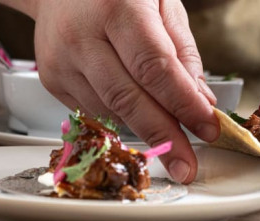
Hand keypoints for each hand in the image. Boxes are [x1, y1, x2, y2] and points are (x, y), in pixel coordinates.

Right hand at [0, 0, 218, 182]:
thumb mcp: (162, 4)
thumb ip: (182, 52)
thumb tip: (200, 100)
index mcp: (117, 8)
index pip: (155, 68)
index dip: (183, 104)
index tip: (208, 129)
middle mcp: (82, 37)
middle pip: (128, 99)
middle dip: (163, 138)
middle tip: (186, 166)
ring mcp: (62, 61)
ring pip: (111, 112)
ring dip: (146, 130)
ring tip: (171, 139)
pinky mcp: (51, 80)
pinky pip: (95, 112)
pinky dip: (123, 120)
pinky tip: (139, 117)